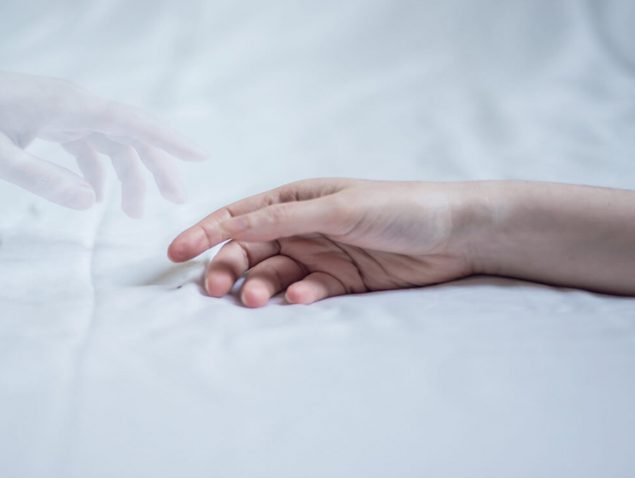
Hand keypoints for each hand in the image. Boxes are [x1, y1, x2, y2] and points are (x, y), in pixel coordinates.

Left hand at [0, 61, 204, 215]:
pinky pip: (85, 140)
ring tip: (134, 211)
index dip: (166, 141)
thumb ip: (42, 179)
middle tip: (175, 201)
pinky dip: (96, 167)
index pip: (129, 122)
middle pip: (127, 133)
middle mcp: (70, 103)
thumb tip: (89, 202)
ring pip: (108, 140)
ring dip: (124, 173)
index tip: (199, 156)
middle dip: (155, 166)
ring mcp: (59, 108)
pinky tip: (94, 195)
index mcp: (66, 106)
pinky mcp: (46, 116)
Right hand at [167, 179, 479, 306]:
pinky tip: (305, 298)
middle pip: (250, 250)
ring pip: (275, 275)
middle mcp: (303, 227)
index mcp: (296, 198)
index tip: (176, 252)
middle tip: (217, 290)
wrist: (457, 235)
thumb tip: (230, 224)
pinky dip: (301, 297)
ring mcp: (321, 256)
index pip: (240, 215)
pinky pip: (309, 292)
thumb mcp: (337, 209)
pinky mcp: (342, 283)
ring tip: (257, 301)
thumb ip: (283, 217)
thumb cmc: (400, 208)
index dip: (205, 231)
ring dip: (262, 288)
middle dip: (229, 268)